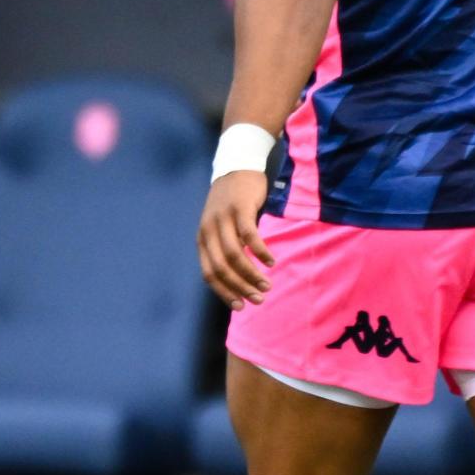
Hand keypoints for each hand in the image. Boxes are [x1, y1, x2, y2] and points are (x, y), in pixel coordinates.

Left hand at [198, 172, 276, 307]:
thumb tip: (238, 279)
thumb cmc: (232, 204)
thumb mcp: (221, 228)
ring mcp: (222, 219)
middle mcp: (208, 231)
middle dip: (240, 287)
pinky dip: (260, 251)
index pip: (209, 274)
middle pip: (222, 268)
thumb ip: (225, 249)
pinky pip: (249, 235)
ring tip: (267, 284)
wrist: (236, 168)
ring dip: (252, 274)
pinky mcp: (239, 209)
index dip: (224, 292)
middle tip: (259, 299)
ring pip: (235, 255)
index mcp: (203, 240)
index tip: (241, 306)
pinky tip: (271, 261)